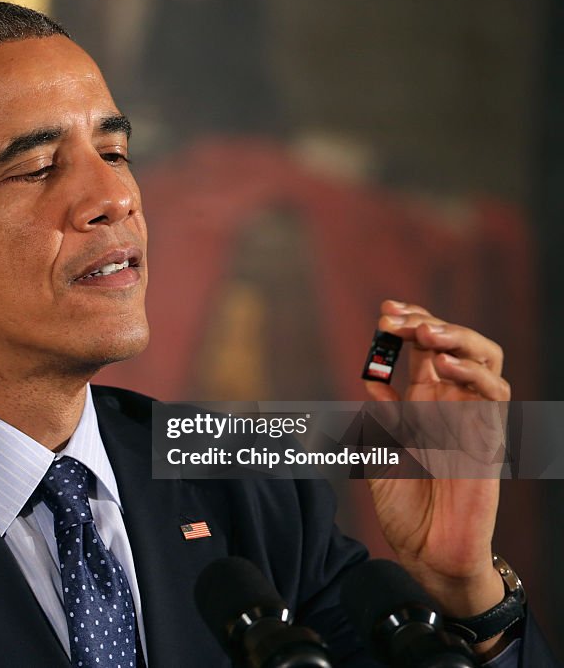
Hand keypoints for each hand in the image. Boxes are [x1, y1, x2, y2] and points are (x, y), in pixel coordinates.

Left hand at [363, 300, 509, 652]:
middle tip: (394, 317)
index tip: (384, 311)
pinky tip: (445, 365)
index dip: (407, 326)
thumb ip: (380, 418)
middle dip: (425, 322)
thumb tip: (372, 379)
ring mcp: (471, 419)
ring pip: (484, 359)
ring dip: (455, 338)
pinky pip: (494, 396)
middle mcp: (450, 405)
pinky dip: (473, 374)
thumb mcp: (380, 453)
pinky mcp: (488, 439)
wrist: (427, 554)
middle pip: (453, 344)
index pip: (422, 350)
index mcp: (422, 404)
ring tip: (424, 331)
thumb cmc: (405, 508)